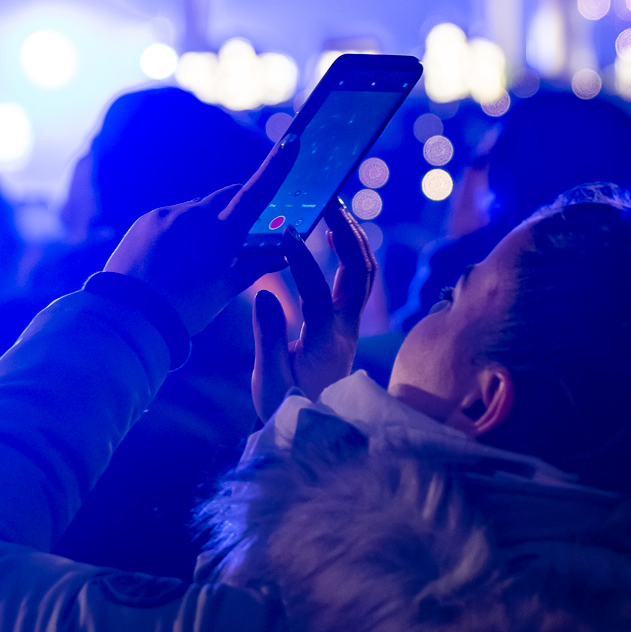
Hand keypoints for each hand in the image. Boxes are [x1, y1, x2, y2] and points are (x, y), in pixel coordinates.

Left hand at [104, 134, 300, 334]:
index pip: (256, 193)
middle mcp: (194, 215)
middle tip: (240, 234)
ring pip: (198, 207)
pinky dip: (179, 229)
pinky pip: (172, 217)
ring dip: (206, 222)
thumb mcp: (225, 290)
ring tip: (196, 258)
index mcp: (220, 234)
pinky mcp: (146, 219)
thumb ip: (255, 267)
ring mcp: (168, 215)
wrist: (130, 317)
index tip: (292, 141)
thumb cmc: (185, 309)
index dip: (277, 166)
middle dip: (238, 207)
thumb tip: (282, 254)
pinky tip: (172, 257)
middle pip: (227, 196)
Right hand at [252, 201, 374, 419]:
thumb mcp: (270, 379)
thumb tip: (265, 294)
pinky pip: (358, 281)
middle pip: (359, 273)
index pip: (318, 295)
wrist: (313, 429)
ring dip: (353, 238)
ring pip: (365, 273)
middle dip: (346, 234)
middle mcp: (345, 330)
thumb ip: (269, 336)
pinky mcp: (347, 324)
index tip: (284, 234)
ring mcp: (351, 326)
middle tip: (327, 202)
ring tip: (334, 209)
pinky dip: (351, 253)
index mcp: (325, 344)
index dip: (303, 263)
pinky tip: (333, 235)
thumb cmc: (288, 406)